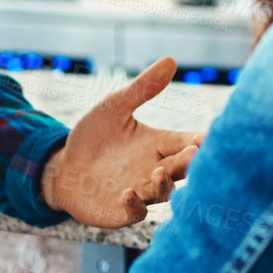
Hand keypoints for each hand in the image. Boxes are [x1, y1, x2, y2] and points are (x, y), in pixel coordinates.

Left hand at [40, 56, 201, 227]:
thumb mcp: (114, 106)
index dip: (201, 142)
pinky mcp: (121, 210)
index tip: (211, 137)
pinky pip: (136, 212)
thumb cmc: (93, 136)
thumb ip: (142, 88)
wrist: (62, 166)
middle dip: (190, 163)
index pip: (189, 143)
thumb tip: (171, 59)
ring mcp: (141, 191)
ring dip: (164, 184)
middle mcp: (155, 169)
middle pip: (182, 169)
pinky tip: (128, 193)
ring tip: (158, 171)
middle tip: (194, 153)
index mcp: (159, 144)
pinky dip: (136, 205)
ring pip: (164, 192)